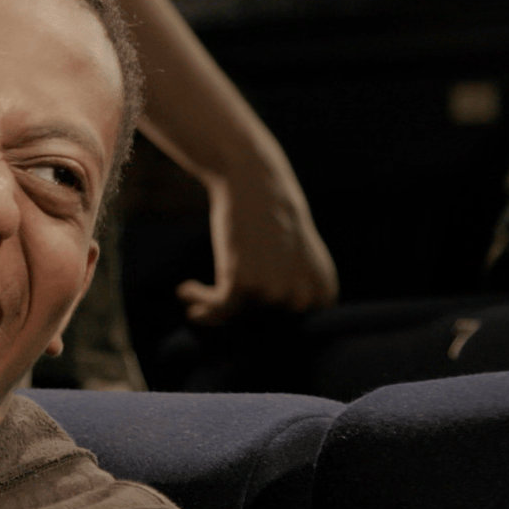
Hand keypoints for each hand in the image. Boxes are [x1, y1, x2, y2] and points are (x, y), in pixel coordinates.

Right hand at [177, 168, 338, 324]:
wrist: (255, 182)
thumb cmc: (273, 216)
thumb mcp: (297, 253)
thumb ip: (294, 286)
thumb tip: (267, 320)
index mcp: (324, 290)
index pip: (294, 325)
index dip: (265, 320)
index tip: (244, 312)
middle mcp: (302, 297)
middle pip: (263, 326)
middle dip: (237, 316)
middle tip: (214, 304)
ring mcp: (274, 293)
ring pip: (237, 317)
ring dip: (210, 309)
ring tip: (193, 300)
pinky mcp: (244, 286)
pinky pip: (217, 309)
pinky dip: (198, 300)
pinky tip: (184, 289)